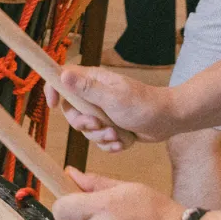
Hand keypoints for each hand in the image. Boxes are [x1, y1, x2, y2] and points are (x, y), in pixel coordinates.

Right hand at [44, 65, 176, 148]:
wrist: (169, 120)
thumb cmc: (144, 105)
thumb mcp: (113, 98)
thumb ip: (86, 88)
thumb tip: (63, 75)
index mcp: (92, 80)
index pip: (62, 78)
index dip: (53, 89)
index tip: (51, 105)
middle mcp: (94, 94)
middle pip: (71, 111)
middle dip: (84, 125)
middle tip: (99, 126)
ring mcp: (103, 111)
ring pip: (86, 129)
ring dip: (100, 137)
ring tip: (117, 135)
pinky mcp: (111, 125)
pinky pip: (100, 140)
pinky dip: (110, 144)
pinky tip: (123, 142)